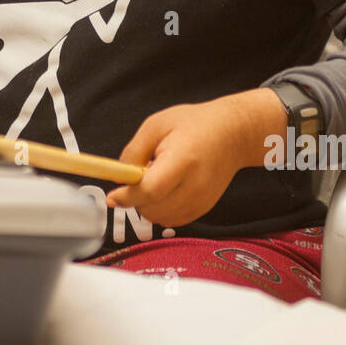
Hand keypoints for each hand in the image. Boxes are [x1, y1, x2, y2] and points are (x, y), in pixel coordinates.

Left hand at [106, 93, 278, 227]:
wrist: (233, 134)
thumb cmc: (193, 124)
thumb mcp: (156, 125)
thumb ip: (134, 151)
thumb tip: (119, 177)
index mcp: (182, 160)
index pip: (150, 190)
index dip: (127, 197)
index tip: (112, 197)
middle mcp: (195, 186)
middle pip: (153, 209)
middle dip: (135, 199)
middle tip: (140, 174)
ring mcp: (202, 200)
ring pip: (160, 218)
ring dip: (147, 206)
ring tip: (157, 178)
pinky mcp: (204, 208)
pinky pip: (172, 220)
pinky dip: (160, 210)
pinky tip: (166, 189)